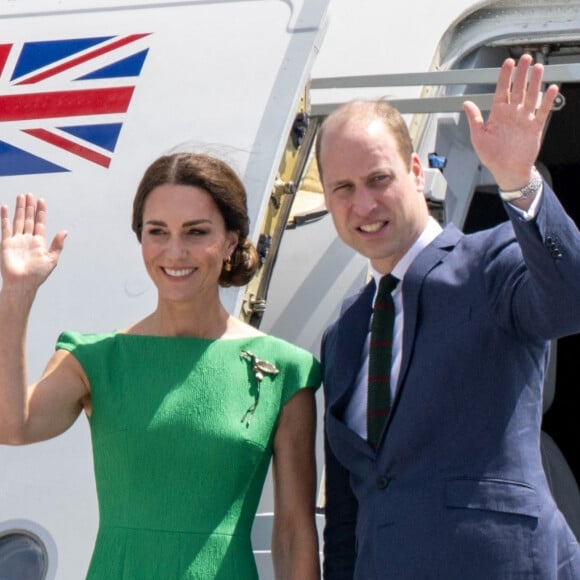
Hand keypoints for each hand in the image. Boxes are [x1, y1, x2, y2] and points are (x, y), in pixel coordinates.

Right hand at [1, 194, 66, 291]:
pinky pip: (5, 228)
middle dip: (30, 207)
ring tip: (21, 196)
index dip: (41, 212)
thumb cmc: (38, 274)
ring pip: (18, 220)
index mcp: (39, 243)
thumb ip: (57, 244)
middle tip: (30, 194)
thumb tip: (65, 231)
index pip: (40, 223)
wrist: (22, 283)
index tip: (41, 200)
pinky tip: (5, 207)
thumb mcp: (52, 259)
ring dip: (20, 209)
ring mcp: (16, 240)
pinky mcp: (6, 243)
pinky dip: (5, 217)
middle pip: (29, 219)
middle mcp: (28, 239)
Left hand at [463, 54, 559, 189]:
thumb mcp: (478, 137)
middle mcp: (512, 113)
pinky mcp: (535, 127)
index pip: (502, 90)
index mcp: (498, 114)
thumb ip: (474, 119)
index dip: (505, 76)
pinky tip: (551, 88)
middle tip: (525, 57)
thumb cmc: (492, 156)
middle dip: (521, 73)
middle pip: (518, 88)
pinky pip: (542, 111)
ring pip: (531, 96)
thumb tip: (466, 103)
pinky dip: (547, 100)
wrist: (507, 170)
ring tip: (538, 67)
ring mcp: (524, 119)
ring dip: (535, 82)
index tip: (508, 62)